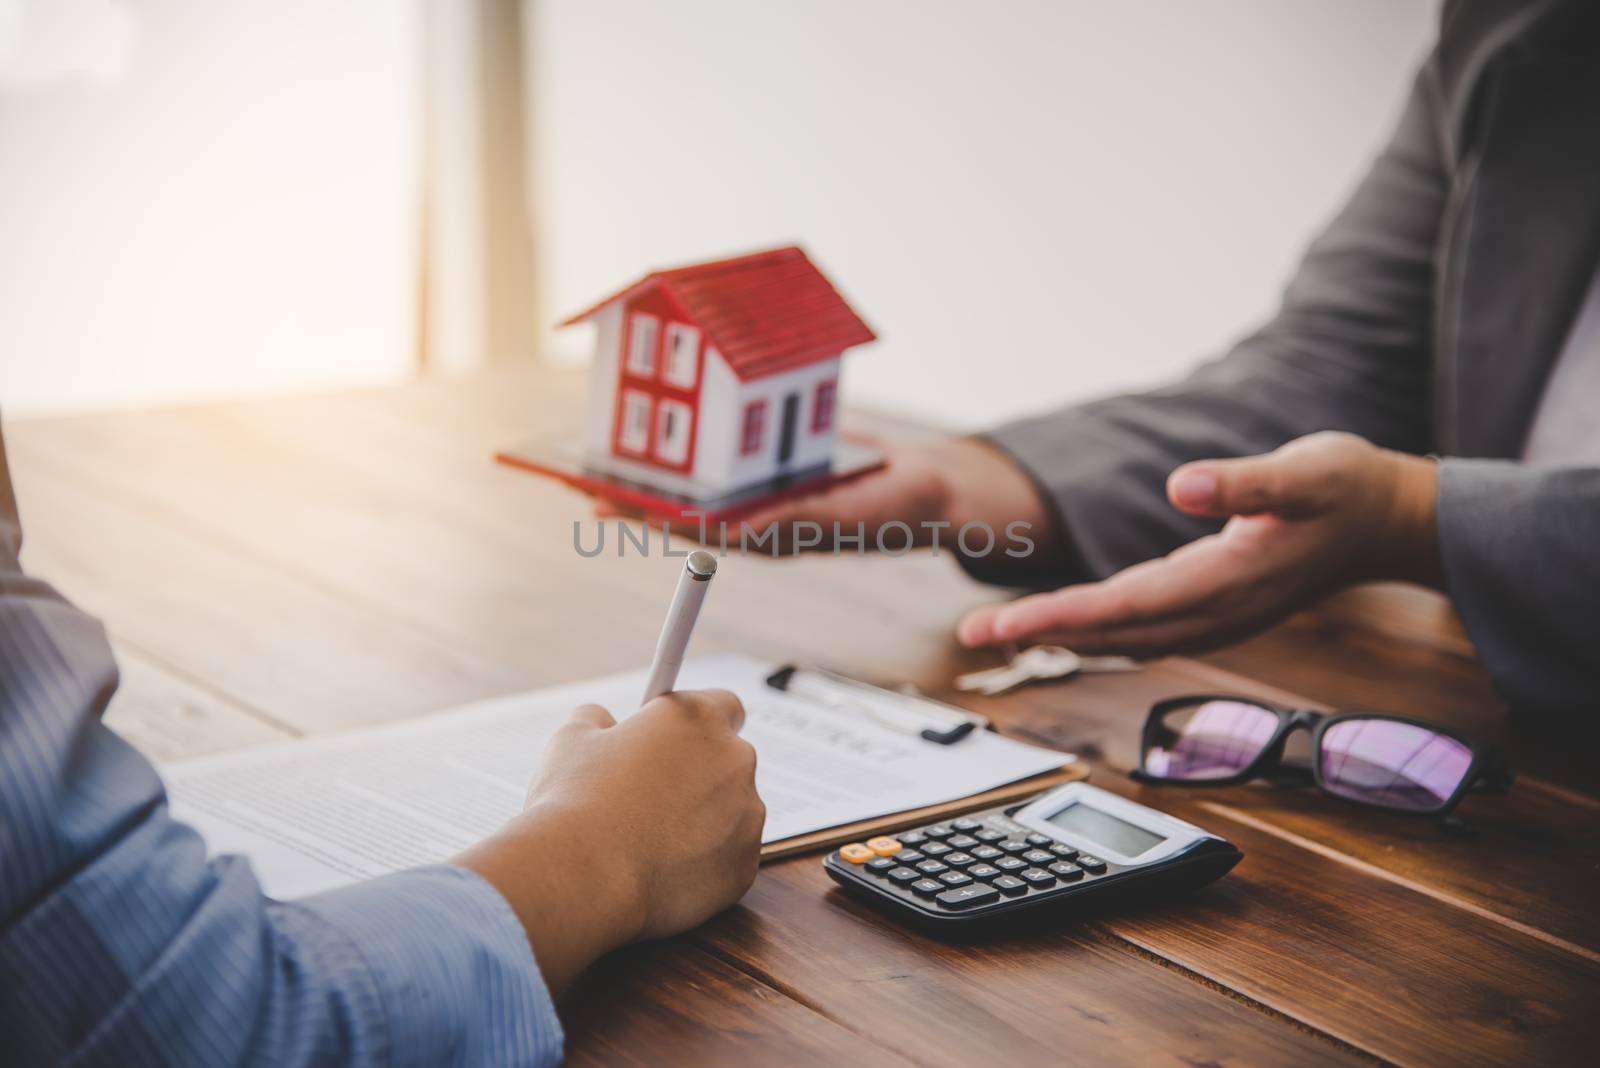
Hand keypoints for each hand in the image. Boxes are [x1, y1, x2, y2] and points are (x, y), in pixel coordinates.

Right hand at [456, 689, 762, 990]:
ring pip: (732, 813)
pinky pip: (729, 858)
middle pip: (728, 761)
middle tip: (654, 796)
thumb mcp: (573, 739)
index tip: (676, 740)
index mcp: (698, 719)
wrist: (583, 876)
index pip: (724, 705)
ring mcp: (746, 816)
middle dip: (700, 775)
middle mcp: (735, 760)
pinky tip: (662, 870)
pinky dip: (705, 863)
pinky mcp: (744, 866)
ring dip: (705, 820)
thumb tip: (602, 722)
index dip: (697, 726)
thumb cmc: (576, 803)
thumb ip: (598, 719)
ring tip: (650, 839)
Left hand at [598, 435, 1050, 557]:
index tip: (601, 502)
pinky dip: (697, 439)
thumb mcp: (844, 515)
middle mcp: (755, 512)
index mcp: (763, 533)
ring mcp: (763, 486)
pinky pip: (728, 448)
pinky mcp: (775, 460)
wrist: (922, 485)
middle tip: (579, 474)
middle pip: (682, 503)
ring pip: (700, 477)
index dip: (644, 514)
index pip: (690, 527)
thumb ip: (792, 521)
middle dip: (634, 489)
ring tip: (607, 447)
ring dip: (658, 465)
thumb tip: (735, 530)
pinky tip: (669, 424)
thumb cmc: (889, 510)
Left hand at [956, 431, 1441, 655]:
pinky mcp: (1213, 611)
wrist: (1388, 522)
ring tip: (997, 631)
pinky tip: (1063, 623)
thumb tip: (1180, 485)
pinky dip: (1094, 630)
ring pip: (1122, 638)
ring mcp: (1214, 618)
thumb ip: (1243, 482)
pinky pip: (1140, 630)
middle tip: (973, 630)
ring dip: (1060, 636)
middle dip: (1039, 633)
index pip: (1124, 607)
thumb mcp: (1304, 471)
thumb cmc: (1347, 489)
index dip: (1059, 616)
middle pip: (1110, 632)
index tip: (1003, 622)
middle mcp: (1213, 612)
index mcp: (1224, 582)